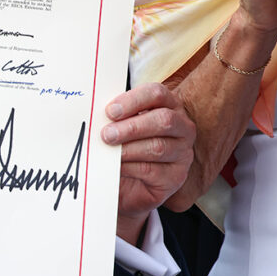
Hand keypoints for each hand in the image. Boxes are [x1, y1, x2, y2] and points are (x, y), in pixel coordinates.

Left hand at [102, 84, 194, 244]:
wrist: (131, 181)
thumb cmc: (125, 143)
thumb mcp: (120, 125)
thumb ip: (114, 117)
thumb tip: (94, 114)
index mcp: (168, 105)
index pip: (156, 94)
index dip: (133, 101)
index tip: (110, 111)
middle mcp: (182, 127)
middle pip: (163, 120)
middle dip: (131, 127)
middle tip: (106, 134)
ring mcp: (182, 153)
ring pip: (157, 147)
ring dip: (128, 149)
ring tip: (108, 151)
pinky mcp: (175, 176)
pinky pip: (152, 170)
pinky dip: (130, 167)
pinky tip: (116, 166)